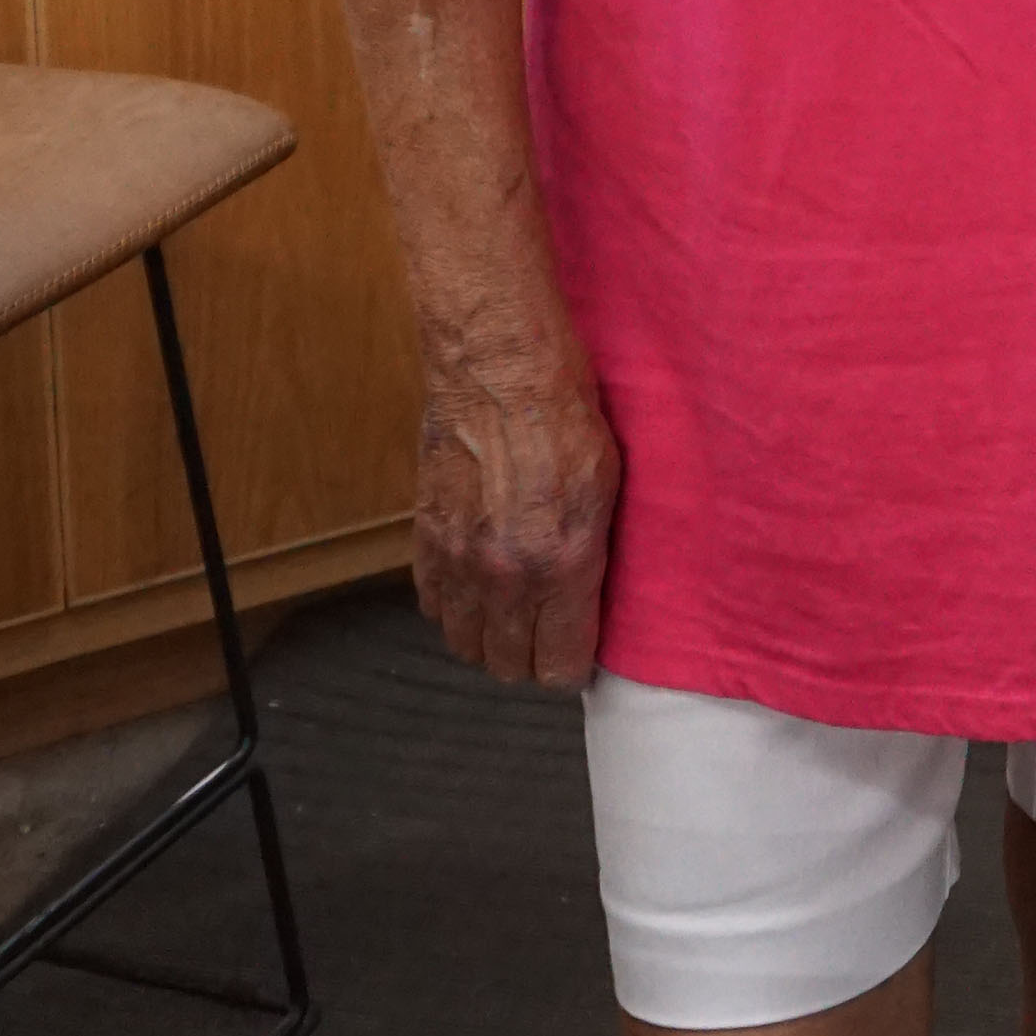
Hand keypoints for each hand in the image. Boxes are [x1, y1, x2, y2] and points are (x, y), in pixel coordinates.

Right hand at [411, 349, 621, 687]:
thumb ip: (596, 553)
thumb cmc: (567, 414)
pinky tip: (478, 583)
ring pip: (466, 644)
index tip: (582, 650)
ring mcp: (459, 561)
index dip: (573, 665)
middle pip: (508, 666)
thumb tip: (593, 600)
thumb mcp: (610, 486)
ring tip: (515, 611)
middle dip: (532, 658)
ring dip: (490, 637)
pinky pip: (434, 605)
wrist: (502, 369)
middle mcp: (504, 575)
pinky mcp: (426, 539)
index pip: (559, 666)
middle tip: (550, 632)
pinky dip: (454, 606)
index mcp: (560, 563)